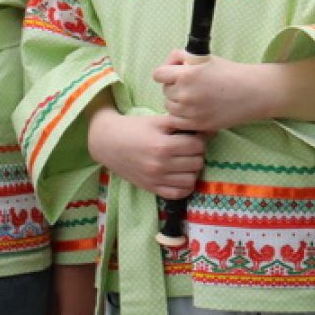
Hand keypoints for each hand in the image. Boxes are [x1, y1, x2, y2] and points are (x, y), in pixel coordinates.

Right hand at [86, 107, 203, 198]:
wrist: (107, 142)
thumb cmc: (133, 128)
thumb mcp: (157, 120)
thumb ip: (181, 123)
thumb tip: (207, 128)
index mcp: (163, 145)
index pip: (197, 146)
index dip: (199, 139)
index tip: (193, 136)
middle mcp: (160, 165)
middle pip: (197, 162)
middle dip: (197, 153)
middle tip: (189, 148)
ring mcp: (156, 179)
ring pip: (191, 180)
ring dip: (192, 170)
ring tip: (185, 161)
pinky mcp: (151, 188)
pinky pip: (178, 194)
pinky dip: (184, 185)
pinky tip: (180, 175)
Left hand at [152, 52, 264, 133]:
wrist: (252, 93)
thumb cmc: (230, 72)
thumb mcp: (204, 57)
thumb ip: (182, 57)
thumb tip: (169, 64)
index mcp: (186, 75)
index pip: (158, 75)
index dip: (166, 73)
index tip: (174, 74)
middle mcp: (185, 94)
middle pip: (165, 91)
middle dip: (174, 87)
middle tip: (190, 85)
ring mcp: (190, 112)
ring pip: (169, 107)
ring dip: (177, 102)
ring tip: (194, 97)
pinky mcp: (197, 124)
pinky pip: (177, 121)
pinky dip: (182, 116)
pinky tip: (194, 109)